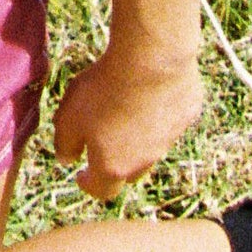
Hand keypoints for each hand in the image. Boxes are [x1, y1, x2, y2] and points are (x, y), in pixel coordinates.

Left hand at [49, 42, 202, 199]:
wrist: (151, 60)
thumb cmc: (105, 90)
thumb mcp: (69, 117)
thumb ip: (65, 143)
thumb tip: (67, 159)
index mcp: (114, 166)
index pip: (102, 190)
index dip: (89, 185)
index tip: (81, 176)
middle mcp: (145, 160)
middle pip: (129, 172)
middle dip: (116, 163)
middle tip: (105, 145)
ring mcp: (169, 139)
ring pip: (153, 146)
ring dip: (140, 137)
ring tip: (127, 110)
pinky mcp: (186, 115)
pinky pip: (171, 118)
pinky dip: (160, 111)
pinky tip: (152, 89)